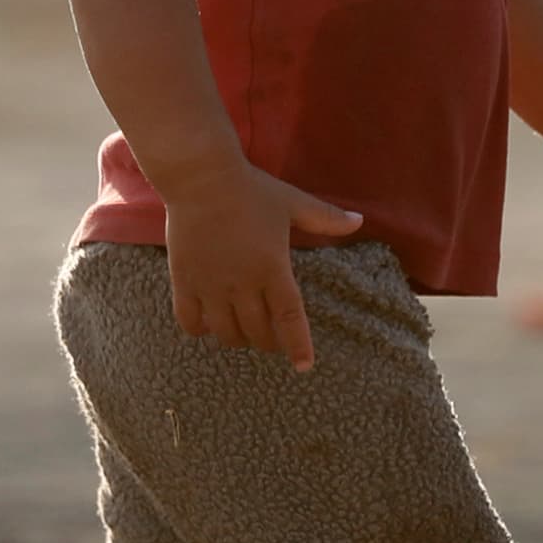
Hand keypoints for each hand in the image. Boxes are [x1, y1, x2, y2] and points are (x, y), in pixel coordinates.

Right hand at [164, 166, 362, 368]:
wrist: (200, 177)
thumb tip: (359, 221)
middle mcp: (241, 284)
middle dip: (269, 342)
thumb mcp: (292, 203)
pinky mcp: (184, 282)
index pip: (289, 319)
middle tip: (272, 338)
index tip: (304, 365)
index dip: (298, 346)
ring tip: (243, 331)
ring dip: (238, 339)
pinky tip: (208, 324)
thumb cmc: (251, 190)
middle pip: (258, 332)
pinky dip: (201, 330)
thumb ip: (325, 218)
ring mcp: (210, 285)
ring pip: (226, 333)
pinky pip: (190, 322)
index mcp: (272, 268)